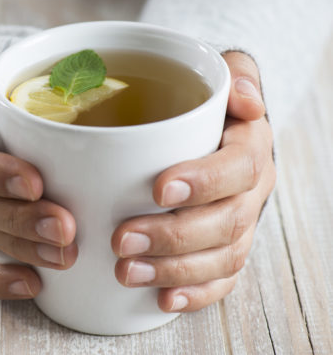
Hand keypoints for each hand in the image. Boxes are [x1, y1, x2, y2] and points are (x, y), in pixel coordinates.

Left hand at [111, 52, 275, 311]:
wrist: (206, 124)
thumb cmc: (199, 100)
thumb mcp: (215, 72)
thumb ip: (232, 73)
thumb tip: (242, 97)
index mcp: (248, 145)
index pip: (238, 167)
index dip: (204, 181)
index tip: (159, 189)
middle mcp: (249, 188)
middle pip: (227, 221)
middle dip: (174, 236)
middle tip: (123, 240)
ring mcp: (239, 221)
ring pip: (222, 256)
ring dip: (175, 270)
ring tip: (127, 272)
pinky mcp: (225, 247)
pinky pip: (222, 279)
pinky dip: (194, 292)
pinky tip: (162, 299)